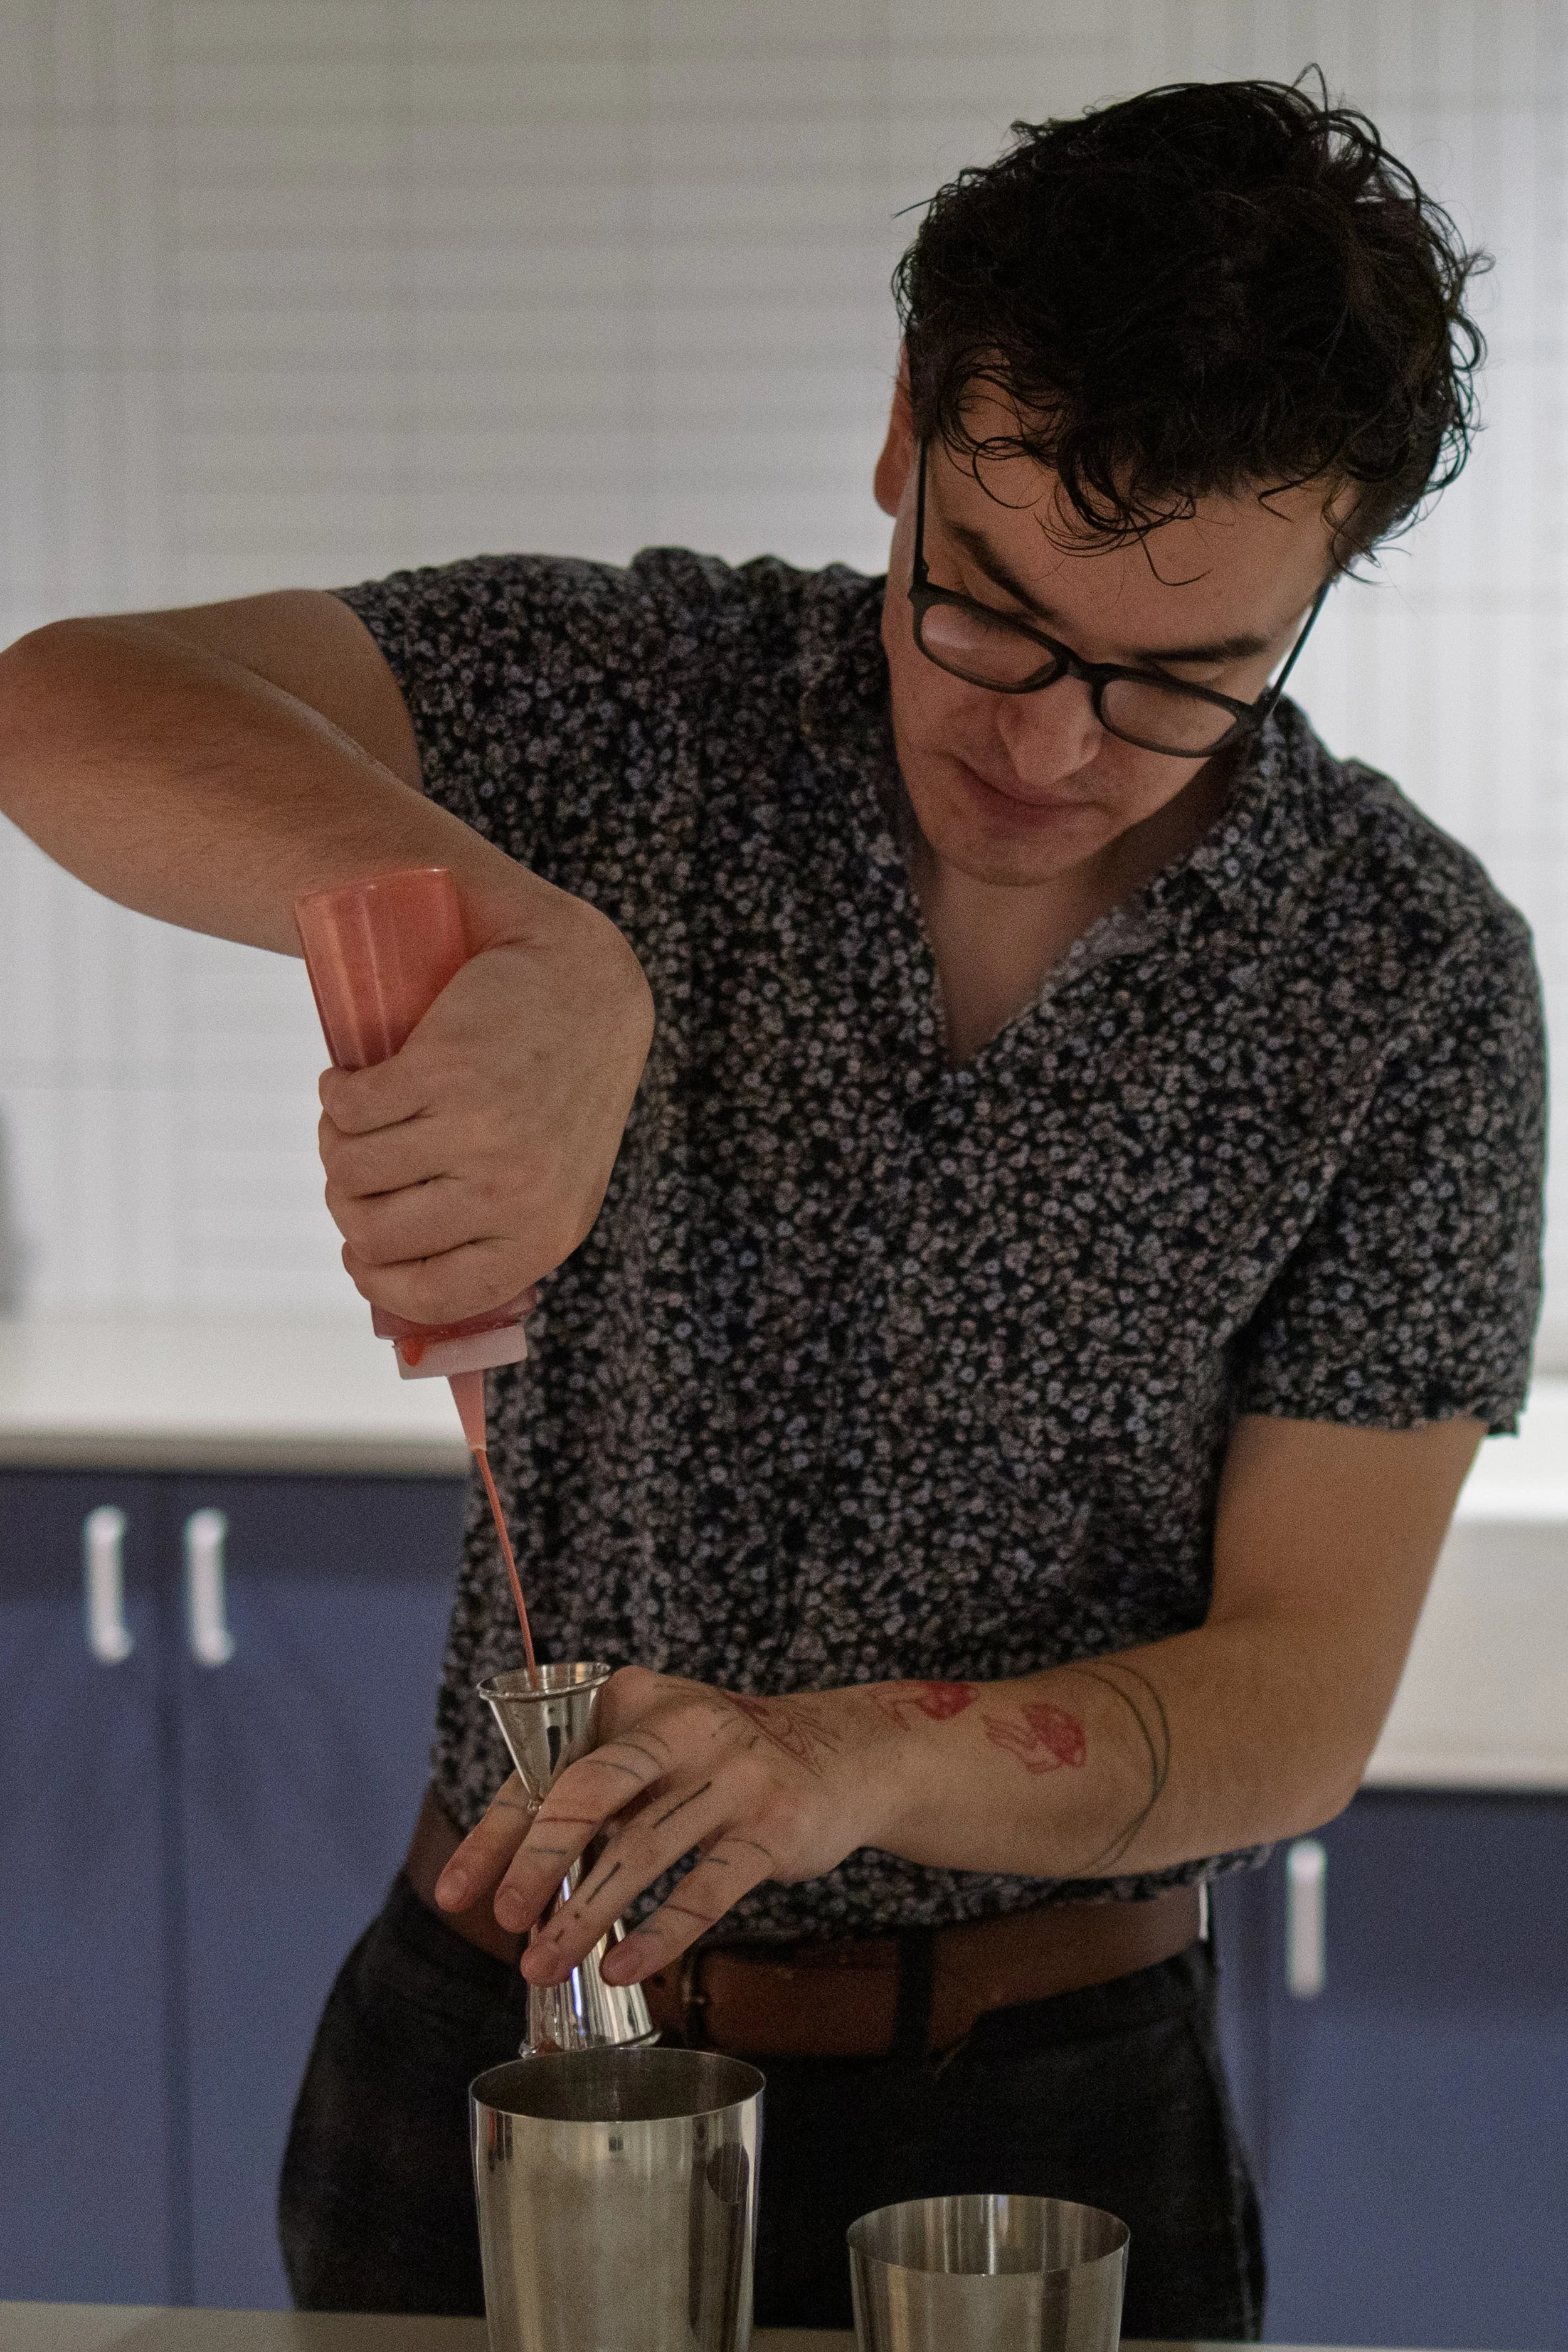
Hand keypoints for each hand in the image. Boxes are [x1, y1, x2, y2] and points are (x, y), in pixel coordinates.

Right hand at [317, 886, 653, 1321]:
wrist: (584, 980)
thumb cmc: (557, 1092)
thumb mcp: (552, 1185)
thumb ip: (497, 1243)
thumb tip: (419, 1319)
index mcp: (542, 1235)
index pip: (435, 1299)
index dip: (376, 1278)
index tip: (357, 1250)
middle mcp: (512, 1193)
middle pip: (372, 1234)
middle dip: (344, 1198)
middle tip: (359, 1159)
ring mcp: (479, 1131)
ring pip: (350, 1168)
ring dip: (335, 1139)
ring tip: (358, 1113)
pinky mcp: (444, 1070)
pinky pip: (350, 1109)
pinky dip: (336, 1092)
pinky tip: (353, 1077)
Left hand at [432, 1668, 903, 1986]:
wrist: (839, 1753)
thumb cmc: (718, 1761)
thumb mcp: (653, 1748)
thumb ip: (593, 1794)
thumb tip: (517, 1878)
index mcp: (634, 1699)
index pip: (545, 1769)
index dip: (495, 1834)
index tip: (456, 1893)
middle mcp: (683, 1724)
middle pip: (589, 1792)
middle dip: (536, 1862)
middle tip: (504, 1922)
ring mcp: (734, 1772)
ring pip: (642, 1850)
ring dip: (585, 1915)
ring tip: (545, 1965)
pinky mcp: (774, 1825)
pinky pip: (705, 1888)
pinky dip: (659, 1932)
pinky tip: (623, 1965)